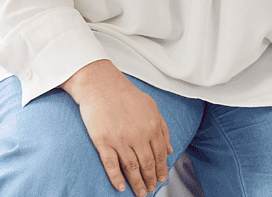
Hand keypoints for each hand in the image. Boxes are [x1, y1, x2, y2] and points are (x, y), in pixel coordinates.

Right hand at [61, 60, 172, 195]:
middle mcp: (138, 134)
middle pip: (147, 164)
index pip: (160, 154)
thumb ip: (162, 128)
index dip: (161, 169)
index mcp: (152, 125)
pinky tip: (121, 188)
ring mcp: (120, 139)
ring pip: (131, 168)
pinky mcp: (104, 142)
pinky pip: (111, 165)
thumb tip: (169, 150)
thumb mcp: (152, 107)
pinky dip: (117, 178)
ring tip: (140, 194)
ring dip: (137, 183)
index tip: (162, 180)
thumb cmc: (127, 96)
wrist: (102, 86)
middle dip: (151, 179)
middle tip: (151, 190)